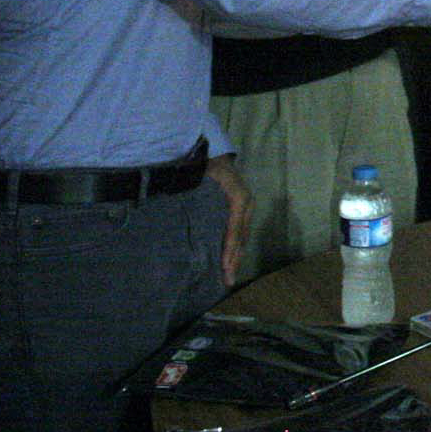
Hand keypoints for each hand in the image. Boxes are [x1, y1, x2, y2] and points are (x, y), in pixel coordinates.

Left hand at [203, 154, 251, 286]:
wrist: (213, 151)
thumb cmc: (206, 165)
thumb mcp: (204, 178)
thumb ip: (197, 199)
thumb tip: (185, 225)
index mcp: (239, 198)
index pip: (234, 229)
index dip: (229, 249)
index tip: (224, 267)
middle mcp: (245, 204)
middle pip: (241, 237)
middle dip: (234, 260)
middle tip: (228, 281)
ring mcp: (245, 207)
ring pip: (242, 237)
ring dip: (236, 257)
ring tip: (229, 276)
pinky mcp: (241, 210)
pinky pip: (239, 233)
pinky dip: (235, 248)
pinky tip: (229, 260)